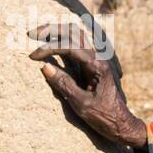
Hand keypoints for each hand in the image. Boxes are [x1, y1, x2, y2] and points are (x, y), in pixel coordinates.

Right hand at [28, 23, 147, 147]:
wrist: (121, 123)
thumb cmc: (104, 116)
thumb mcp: (81, 104)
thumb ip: (64, 85)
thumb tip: (45, 67)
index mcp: (97, 66)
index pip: (70, 46)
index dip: (49, 48)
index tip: (33, 56)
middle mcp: (98, 57)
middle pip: (73, 32)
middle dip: (51, 30)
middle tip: (31, 34)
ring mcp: (97, 58)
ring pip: (76, 34)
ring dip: (57, 31)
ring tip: (39, 35)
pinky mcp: (93, 63)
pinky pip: (78, 43)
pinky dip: (63, 38)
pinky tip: (52, 41)